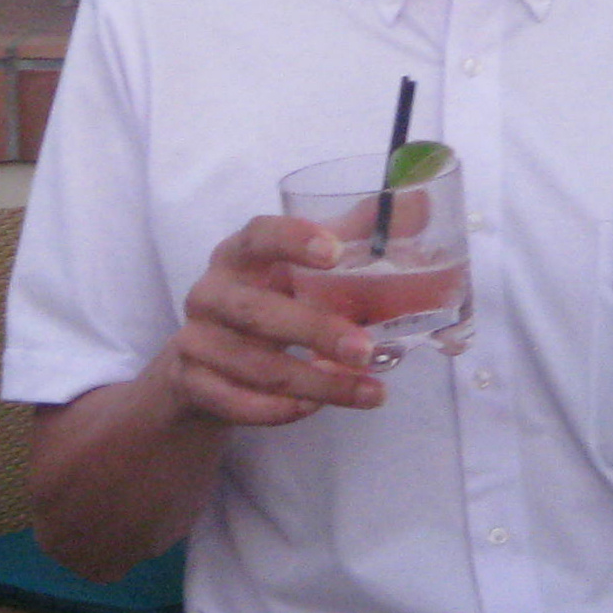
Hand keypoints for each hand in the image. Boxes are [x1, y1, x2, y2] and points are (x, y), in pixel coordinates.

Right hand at [163, 217, 384, 428]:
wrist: (206, 365)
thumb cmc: (271, 304)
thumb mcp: (304, 270)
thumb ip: (355, 238)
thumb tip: (420, 203)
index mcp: (239, 254)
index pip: (258, 235)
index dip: (293, 239)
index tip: (334, 253)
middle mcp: (211, 292)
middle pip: (257, 310)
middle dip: (315, 332)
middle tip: (365, 349)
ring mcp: (196, 339)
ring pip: (255, 365)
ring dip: (316, 383)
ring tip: (367, 391)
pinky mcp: (192, 383)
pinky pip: (235, 401)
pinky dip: (278, 409)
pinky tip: (314, 407)